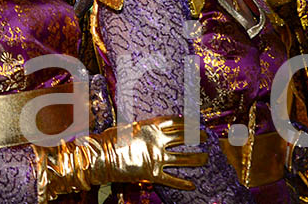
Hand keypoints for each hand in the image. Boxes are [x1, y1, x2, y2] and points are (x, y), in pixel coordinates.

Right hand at [33, 115, 207, 201]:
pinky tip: (193, 185)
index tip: (196, 121)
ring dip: (197, 158)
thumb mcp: (129, 127)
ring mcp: (157, 157)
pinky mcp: (153, 174)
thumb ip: (143, 127)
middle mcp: (158, 141)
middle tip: (205, 136)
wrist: (101, 156)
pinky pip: (172, 179)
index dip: (187, 122)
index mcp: (151, 126)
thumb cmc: (111, 139)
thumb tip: (150, 126)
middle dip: (196, 136)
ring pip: (184, 159)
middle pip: (183, 138)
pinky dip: (183, 183)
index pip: (175, 122)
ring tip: (205, 157)